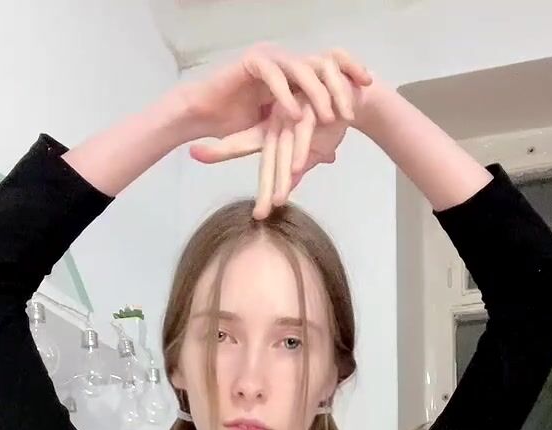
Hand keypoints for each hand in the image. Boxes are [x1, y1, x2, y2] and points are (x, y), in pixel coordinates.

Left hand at [189, 51, 370, 217]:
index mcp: (273, 128)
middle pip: (266, 159)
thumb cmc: (330, 123)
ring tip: (276, 202)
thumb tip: (285, 191)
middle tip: (257, 212)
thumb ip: (298, 169)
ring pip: (284, 150)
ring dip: (282, 178)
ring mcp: (295, 114)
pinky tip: (296, 170)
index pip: (244, 144)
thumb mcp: (312, 150)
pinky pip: (305, 133)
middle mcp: (279, 120)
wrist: (356, 96)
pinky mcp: (314, 108)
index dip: (221, 149)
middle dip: (262, 188)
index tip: (195, 153)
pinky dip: (302, 151)